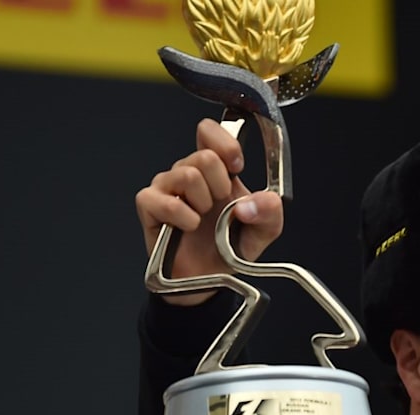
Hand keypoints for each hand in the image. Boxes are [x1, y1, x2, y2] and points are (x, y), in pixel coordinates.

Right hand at [134, 118, 284, 305]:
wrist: (209, 277)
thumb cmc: (230, 246)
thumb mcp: (265, 229)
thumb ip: (270, 211)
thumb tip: (250, 203)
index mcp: (216, 170)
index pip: (209, 132)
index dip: (225, 144)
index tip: (236, 167)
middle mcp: (189, 172)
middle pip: (204, 156)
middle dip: (220, 185)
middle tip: (219, 205)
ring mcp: (166, 187)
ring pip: (186, 174)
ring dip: (202, 202)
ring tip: (203, 218)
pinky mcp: (149, 206)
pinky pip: (162, 200)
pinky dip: (182, 216)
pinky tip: (188, 226)